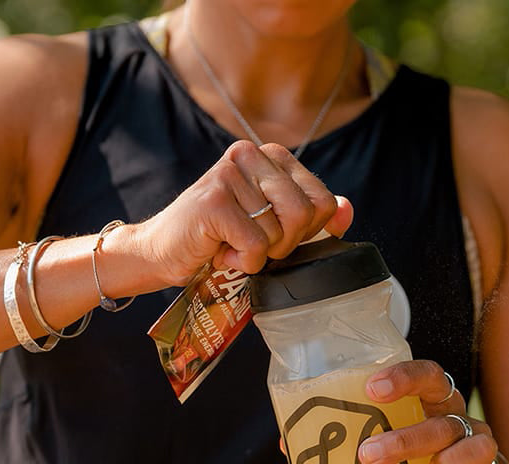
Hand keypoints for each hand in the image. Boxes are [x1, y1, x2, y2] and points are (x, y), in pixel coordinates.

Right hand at [137, 140, 353, 285]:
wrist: (161, 252)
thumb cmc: (218, 239)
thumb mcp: (272, 224)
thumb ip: (311, 215)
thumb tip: (347, 210)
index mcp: (271, 156)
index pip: (322, 200)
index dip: (304, 233)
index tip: (270, 233)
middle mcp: (251, 155)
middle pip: (305, 215)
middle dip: (283, 245)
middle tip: (250, 243)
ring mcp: (230, 174)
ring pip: (280, 233)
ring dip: (259, 254)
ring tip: (231, 244)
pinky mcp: (214, 201)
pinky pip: (256, 247)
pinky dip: (240, 263)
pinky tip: (218, 251)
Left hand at [357, 360, 499, 463]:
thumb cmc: (407, 461)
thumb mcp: (379, 441)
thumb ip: (344, 437)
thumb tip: (290, 443)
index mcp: (431, 401)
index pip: (426, 375)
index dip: (404, 377)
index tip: (372, 389)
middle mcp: (456, 418)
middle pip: (443, 415)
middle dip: (407, 436)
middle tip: (369, 454)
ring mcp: (474, 448)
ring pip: (471, 444)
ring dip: (447, 459)